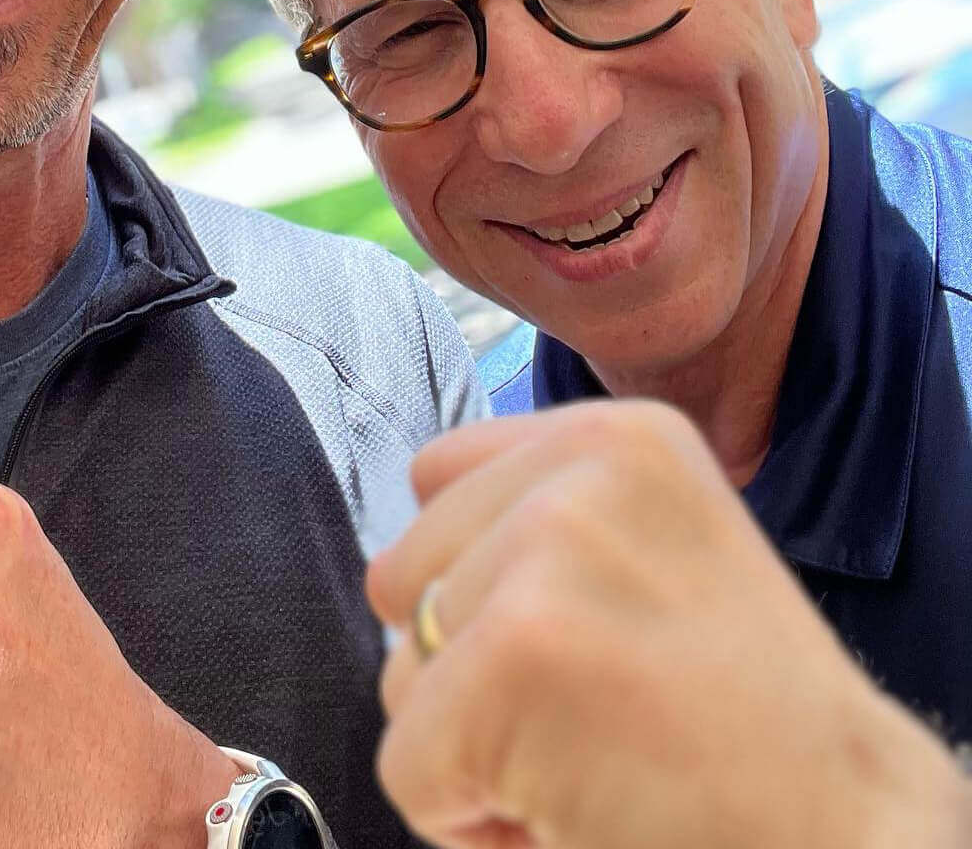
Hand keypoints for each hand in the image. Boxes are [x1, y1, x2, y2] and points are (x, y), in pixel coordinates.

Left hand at [367, 402, 971, 848]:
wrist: (846, 833)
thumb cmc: (740, 714)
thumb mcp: (656, 547)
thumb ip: (537, 521)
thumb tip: (400, 566)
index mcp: (612, 436)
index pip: (432, 477)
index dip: (469, 577)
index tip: (568, 632)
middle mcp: (574, 473)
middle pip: (402, 575)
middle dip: (461, 662)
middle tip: (582, 708)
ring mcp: (543, 558)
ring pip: (400, 672)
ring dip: (471, 739)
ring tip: (588, 756)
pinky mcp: (514, 657)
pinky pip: (408, 761)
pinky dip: (463, 817)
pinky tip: (569, 810)